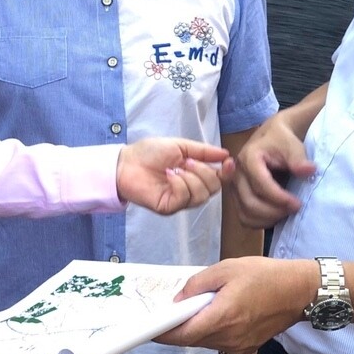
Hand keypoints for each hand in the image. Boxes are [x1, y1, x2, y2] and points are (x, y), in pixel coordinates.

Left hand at [117, 137, 233, 214]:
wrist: (126, 162)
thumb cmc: (149, 153)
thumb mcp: (179, 146)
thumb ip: (203, 151)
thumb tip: (225, 154)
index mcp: (194, 174)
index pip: (219, 179)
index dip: (227, 172)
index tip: (228, 162)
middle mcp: (190, 189)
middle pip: (214, 188)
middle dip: (204, 172)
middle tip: (186, 161)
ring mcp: (180, 200)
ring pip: (201, 195)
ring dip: (191, 177)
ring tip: (175, 168)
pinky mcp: (169, 207)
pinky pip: (185, 198)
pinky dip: (179, 184)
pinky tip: (168, 176)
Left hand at [156, 256, 316, 352]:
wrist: (299, 291)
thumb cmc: (265, 275)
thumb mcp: (226, 269)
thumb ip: (198, 284)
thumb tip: (178, 299)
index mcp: (222, 318)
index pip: (182, 334)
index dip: (161, 333)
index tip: (146, 327)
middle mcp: (228, 338)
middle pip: (190, 340)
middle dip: (172, 330)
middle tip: (158, 315)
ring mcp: (237, 345)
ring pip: (202, 342)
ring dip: (188, 331)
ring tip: (178, 313)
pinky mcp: (245, 345)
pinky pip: (217, 341)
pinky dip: (205, 331)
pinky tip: (202, 315)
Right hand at [231, 116, 316, 228]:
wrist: (272, 139)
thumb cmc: (282, 141)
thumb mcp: (292, 145)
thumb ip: (299, 158)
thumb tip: (308, 171)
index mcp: (248, 158)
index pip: (260, 184)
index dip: (279, 198)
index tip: (298, 203)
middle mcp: (237, 173)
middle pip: (250, 201)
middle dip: (274, 211)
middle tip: (294, 209)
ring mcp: (234, 186)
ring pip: (245, 212)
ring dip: (267, 219)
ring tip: (286, 214)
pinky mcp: (237, 196)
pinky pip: (244, 217)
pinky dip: (259, 222)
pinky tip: (275, 217)